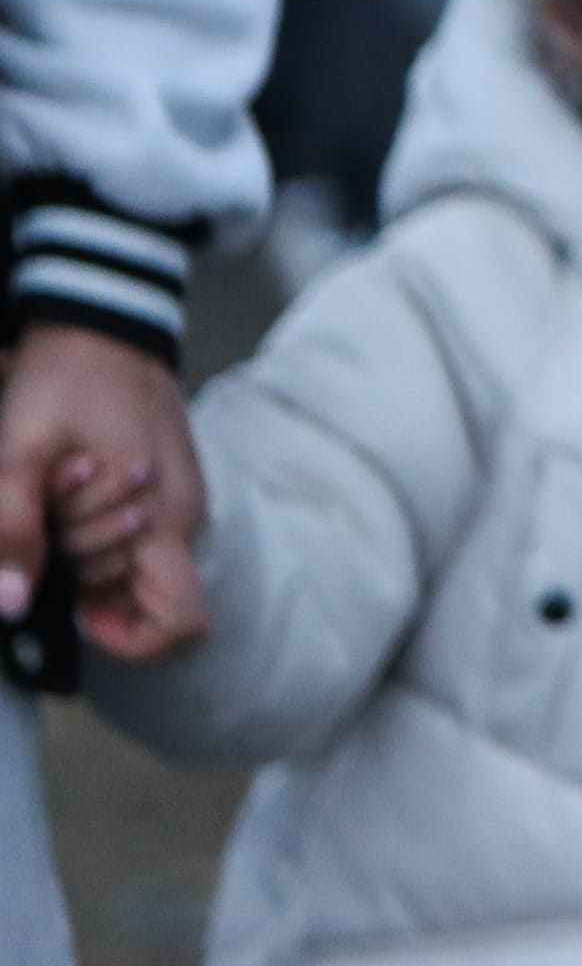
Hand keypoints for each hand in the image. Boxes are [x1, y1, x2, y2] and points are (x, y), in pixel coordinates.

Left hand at [0, 321, 210, 663]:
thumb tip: (10, 605)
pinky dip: (90, 527)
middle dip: (79, 572)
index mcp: (161, 518)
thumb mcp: (20, 453)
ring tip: (56, 490)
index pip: (179, 621)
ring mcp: (174, 502)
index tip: (80, 617)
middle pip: (132, 593)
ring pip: (127, 565)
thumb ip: (13, 530)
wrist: (105, 325)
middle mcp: (179, 517)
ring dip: (80, 547)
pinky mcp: (162, 488)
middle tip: (47, 513)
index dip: (130, 640)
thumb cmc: (69, 380)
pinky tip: (67, 488)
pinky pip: (130, 536)